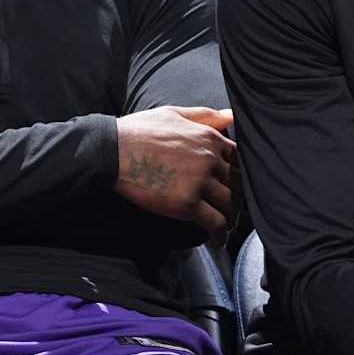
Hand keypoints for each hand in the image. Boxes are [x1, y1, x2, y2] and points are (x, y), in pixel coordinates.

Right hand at [114, 106, 238, 234]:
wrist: (113, 150)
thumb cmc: (140, 130)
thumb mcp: (175, 114)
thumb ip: (206, 116)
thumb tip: (232, 115)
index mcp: (209, 138)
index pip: (240, 161)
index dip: (240, 176)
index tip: (235, 187)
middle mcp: (210, 159)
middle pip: (238, 184)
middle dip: (239, 199)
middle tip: (232, 211)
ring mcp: (199, 182)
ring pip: (230, 205)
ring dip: (232, 219)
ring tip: (226, 227)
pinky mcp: (186, 204)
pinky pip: (215, 223)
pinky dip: (220, 235)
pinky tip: (217, 241)